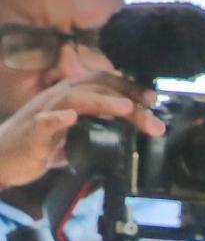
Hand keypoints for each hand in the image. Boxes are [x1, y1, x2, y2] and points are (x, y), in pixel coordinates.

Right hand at [0, 72, 161, 188]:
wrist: (2, 158)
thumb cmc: (40, 144)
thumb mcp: (75, 135)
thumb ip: (98, 130)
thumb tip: (130, 135)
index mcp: (70, 96)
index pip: (102, 83)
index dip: (129, 87)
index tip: (152, 99)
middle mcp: (58, 98)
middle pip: (96, 89)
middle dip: (128, 100)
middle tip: (153, 116)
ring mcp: (44, 112)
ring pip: (74, 98)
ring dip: (102, 101)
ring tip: (125, 107)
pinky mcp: (33, 131)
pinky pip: (44, 122)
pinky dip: (58, 118)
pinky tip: (72, 118)